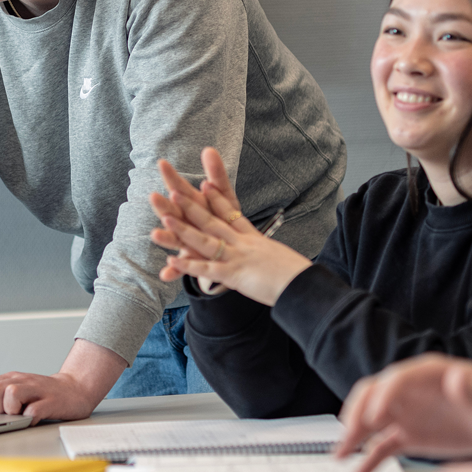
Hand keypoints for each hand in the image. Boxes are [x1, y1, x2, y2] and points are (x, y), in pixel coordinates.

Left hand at [0, 339, 123, 419]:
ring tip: (21, 416)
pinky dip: (29, 419)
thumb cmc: (46, 395)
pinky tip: (34, 420)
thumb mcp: (20, 392)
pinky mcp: (51, 402)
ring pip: (11, 393)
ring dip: (11, 410)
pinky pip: (33, 411)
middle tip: (9, 415)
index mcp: (12, 379)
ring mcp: (37, 390)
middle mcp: (22, 381)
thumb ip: (1, 399)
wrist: (76, 389)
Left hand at [147, 147, 309, 305]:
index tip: (205, 184)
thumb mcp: (284, 258)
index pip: (232, 215)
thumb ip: (273, 256)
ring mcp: (238, 258)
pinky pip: (208, 270)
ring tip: (165, 219)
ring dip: (184, 230)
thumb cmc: (298, 276)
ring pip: (205, 241)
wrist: (306, 286)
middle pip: (213, 222)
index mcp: (254, 239)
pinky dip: (189, 266)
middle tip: (174, 190)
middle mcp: (243, 244)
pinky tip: (172, 261)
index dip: (217, 200)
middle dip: (192, 207)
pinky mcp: (235, 276)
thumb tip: (274, 256)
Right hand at [334, 354, 471, 471]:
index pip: (396, 379)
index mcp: (429, 374)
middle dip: (357, 415)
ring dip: (354, 438)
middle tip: (348, 438)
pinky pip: (382, 447)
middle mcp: (410, 391)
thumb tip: (457, 379)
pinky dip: (368, 461)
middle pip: (373, 396)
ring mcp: (407, 413)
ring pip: (371, 422)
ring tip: (341, 457)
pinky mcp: (408, 436)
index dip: (382, 397)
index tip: (374, 419)